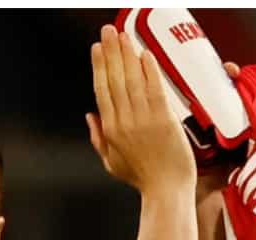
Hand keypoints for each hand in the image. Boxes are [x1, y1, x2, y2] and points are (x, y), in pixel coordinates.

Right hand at [86, 25, 194, 194]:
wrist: (166, 190)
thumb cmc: (142, 178)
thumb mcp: (111, 163)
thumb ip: (98, 138)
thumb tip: (89, 116)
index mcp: (110, 130)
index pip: (102, 91)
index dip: (99, 67)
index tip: (97, 49)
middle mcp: (124, 121)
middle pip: (115, 80)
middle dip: (110, 52)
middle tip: (108, 32)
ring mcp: (144, 120)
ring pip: (132, 80)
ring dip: (127, 55)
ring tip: (123, 36)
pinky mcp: (163, 120)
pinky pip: (154, 89)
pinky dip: (149, 71)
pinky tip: (144, 55)